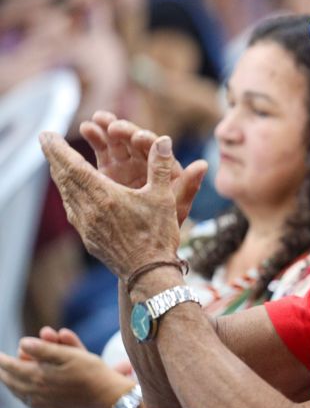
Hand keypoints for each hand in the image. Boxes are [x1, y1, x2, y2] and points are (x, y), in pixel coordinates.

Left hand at [0, 334, 133, 407]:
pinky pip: (28, 400)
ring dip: (10, 382)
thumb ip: (44, 349)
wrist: (106, 396)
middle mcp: (36, 390)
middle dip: (4, 371)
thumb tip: (22, 343)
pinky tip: (22, 391)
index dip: (2, 360)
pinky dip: (21, 393)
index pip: (12, 366)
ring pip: (18, 391)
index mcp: (38, 376)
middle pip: (12, 380)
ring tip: (5, 375)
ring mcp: (42, 401)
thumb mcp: (70, 354)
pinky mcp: (50, 407)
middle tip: (0, 362)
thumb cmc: (91, 372)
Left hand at [39, 130, 205, 276]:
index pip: (73, 166)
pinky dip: (68, 193)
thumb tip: (164, 140)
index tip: (47, 134)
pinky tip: (72, 192)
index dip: (58, 148)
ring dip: (60, 175)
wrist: (148, 272)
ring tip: (57, 162)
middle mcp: (89, 210)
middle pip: (64, 178)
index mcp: (105, 196)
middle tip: (46, 140)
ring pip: (66, 194)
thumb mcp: (163, 198)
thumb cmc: (158, 235)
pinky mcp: (88, 237)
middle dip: (53, 156)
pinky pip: (72, 209)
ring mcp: (86, 225)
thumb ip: (161, 166)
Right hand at [79, 111, 202, 223]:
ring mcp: (126, 165)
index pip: (156, 150)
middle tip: (111, 124)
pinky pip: (102, 152)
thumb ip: (188, 184)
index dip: (148, 142)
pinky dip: (95, 139)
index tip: (139, 136)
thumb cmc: (167, 223)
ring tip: (94, 121)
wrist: (145, 242)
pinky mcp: (108, 171)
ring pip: (116, 143)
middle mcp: (146, 162)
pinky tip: (86, 128)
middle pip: (134, 141)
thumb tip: (203, 164)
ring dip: (106, 130)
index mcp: (165, 167)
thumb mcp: (177, 205)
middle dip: (123, 131)